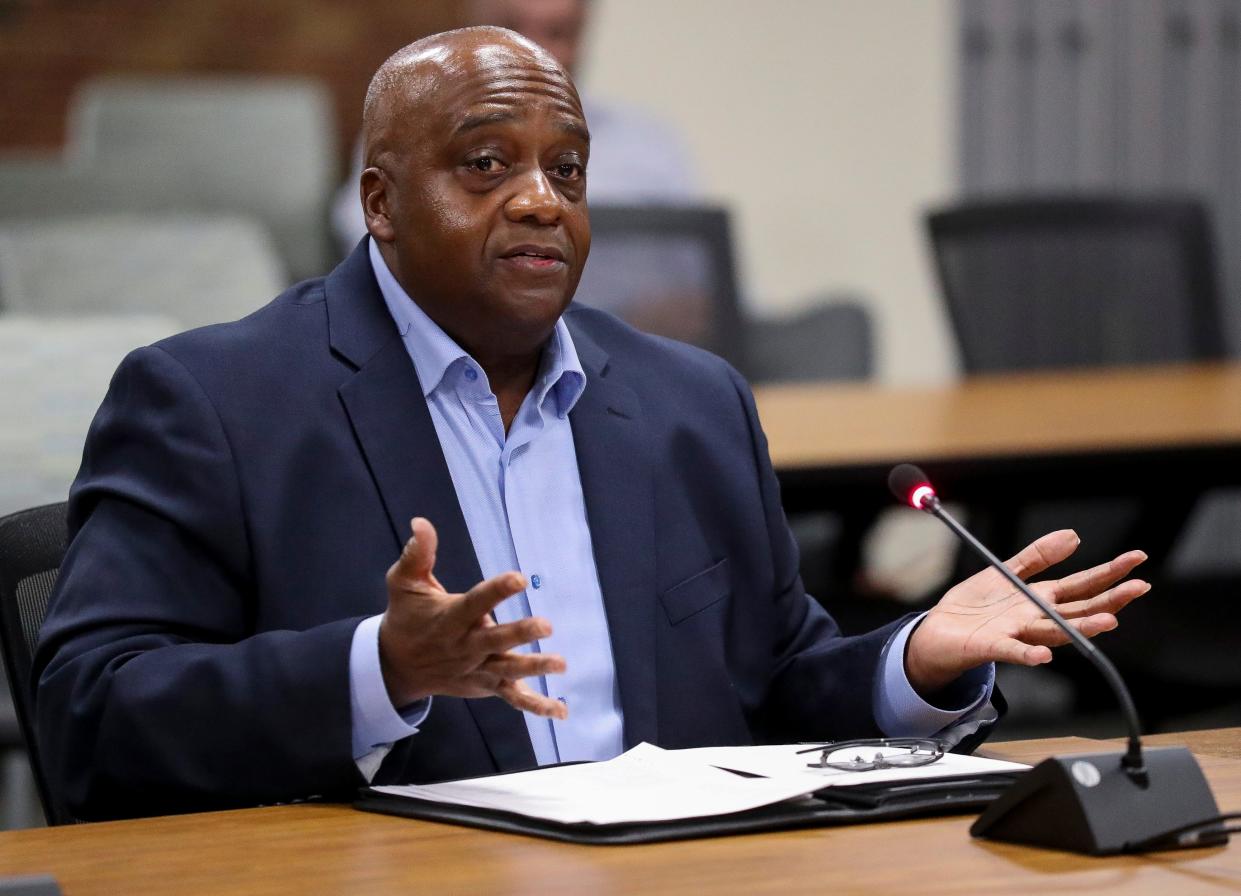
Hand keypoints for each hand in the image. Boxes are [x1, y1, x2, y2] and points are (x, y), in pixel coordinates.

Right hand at [378, 517, 567, 718]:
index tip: (519, 579)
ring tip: (560, 664)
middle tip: (546, 625)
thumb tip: (421, 522)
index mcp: (450, 618)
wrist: (395, 666)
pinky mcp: (485, 685)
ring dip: (534, 668)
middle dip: (520, 634)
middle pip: (495, 641)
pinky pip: (513, 698)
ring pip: (508, 671)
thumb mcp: (403, 584)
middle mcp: (466, 646)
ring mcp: (477, 669)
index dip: (496, 591)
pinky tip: (562, 711)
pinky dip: (537, 705)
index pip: (475, 603)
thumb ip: (417, 554)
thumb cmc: (405, 617)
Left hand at [905, 529, 1148, 695]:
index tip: (1138, 558)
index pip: (1083, 585)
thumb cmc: (974, 606)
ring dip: (1082, 627)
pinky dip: (1028, 653)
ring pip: (1056, 632)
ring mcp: (1017, 634)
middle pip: (1080, 609)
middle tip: (1139, 587)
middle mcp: (1036, 618)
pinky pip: (1013, 651)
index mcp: (1040, 599)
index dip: (1110, 572)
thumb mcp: (1005, 573)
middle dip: (1111, 599)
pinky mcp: (992, 646)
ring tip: (1109, 620)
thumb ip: (1037, 556)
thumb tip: (1074, 535)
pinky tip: (1044, 655)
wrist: (938, 631)